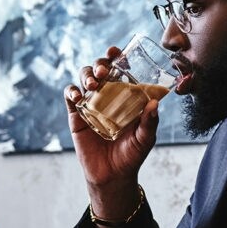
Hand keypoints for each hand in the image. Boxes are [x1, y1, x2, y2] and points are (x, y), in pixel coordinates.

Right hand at [66, 47, 159, 215]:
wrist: (113, 176)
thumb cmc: (132, 155)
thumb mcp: (145, 139)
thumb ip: (149, 122)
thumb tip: (155, 105)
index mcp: (125, 96)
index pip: (120, 70)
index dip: (117, 57)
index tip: (117, 51)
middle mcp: (107, 96)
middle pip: (99, 70)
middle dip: (100, 64)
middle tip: (104, 71)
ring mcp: (91, 104)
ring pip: (84, 79)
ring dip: (86, 76)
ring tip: (93, 84)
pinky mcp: (77, 116)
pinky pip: (71, 97)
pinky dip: (72, 91)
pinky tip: (78, 95)